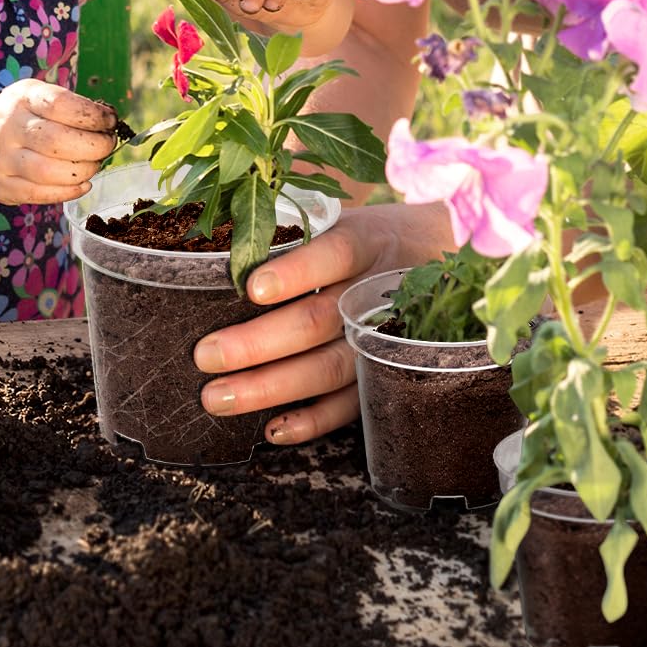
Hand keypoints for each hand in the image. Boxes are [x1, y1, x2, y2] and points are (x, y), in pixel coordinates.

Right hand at [0, 80, 118, 204]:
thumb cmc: (20, 114)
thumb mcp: (36, 96)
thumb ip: (70, 107)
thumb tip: (110, 124)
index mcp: (22, 98)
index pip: (60, 105)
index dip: (92, 115)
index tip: (109, 120)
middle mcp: (8, 128)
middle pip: (57, 141)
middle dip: (94, 146)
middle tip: (107, 144)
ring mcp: (3, 160)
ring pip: (49, 172)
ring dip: (83, 171)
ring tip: (95, 164)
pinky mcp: (3, 187)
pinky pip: (40, 194)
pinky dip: (69, 191)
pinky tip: (83, 183)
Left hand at [190, 200, 451, 442]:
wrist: (440, 256)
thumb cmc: (367, 237)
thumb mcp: (343, 217)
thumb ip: (294, 228)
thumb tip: (218, 240)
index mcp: (365, 242)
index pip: (333, 254)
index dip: (295, 273)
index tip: (252, 288)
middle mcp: (374, 293)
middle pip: (318, 321)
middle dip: (258, 342)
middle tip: (206, 354)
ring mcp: (383, 339)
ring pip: (329, 368)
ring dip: (271, 387)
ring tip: (217, 397)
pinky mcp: (385, 374)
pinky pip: (352, 405)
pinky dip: (313, 421)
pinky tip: (272, 429)